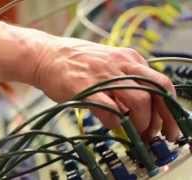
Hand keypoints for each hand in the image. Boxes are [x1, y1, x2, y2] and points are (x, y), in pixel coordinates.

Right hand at [31, 36, 178, 140]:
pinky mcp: (87, 89)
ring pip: (138, 102)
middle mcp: (121, 64)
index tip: (164, 125)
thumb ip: (125, 78)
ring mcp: (104, 76)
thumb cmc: (75, 62)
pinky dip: (116, 123)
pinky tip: (111, 125)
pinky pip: (111, 111)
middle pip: (155, 93)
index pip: (161, 84)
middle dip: (158, 119)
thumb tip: (140, 105)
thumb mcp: (108, 61)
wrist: (46, 56)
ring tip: (132, 132)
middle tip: (151, 133)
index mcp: (129, 58)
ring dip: (139, 123)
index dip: (167, 109)